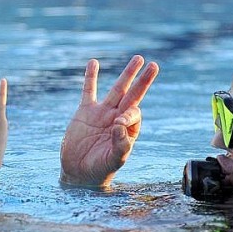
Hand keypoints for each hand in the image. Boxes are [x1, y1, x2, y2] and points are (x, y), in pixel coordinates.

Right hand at [60, 55, 158, 187]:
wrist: (78, 172)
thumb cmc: (100, 169)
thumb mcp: (114, 160)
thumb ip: (120, 144)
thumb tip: (120, 125)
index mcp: (128, 130)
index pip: (133, 113)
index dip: (128, 114)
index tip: (116, 124)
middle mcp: (117, 118)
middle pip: (133, 95)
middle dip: (143, 81)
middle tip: (154, 65)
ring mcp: (102, 113)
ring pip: (117, 89)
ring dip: (127, 74)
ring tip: (138, 58)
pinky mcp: (85, 111)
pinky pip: (89, 90)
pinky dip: (90, 77)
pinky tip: (94, 62)